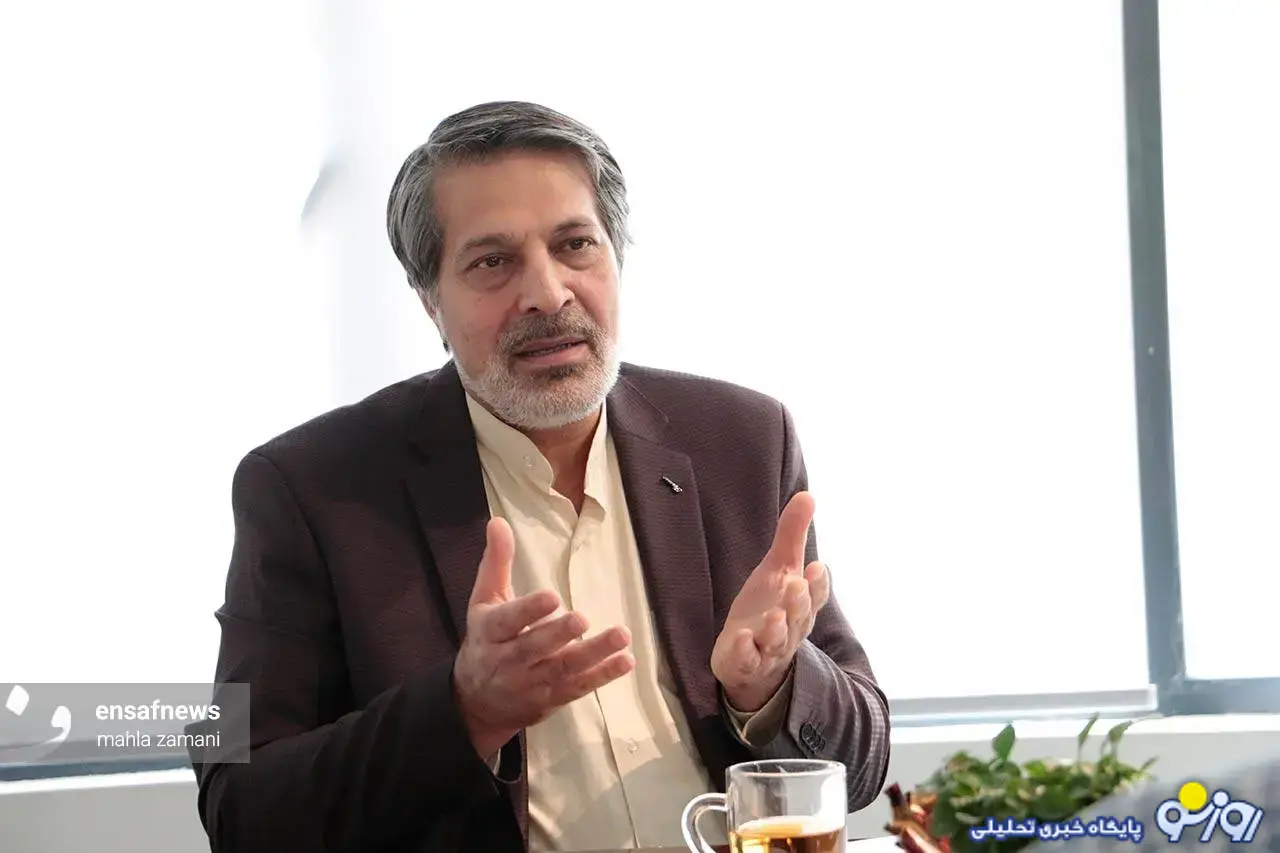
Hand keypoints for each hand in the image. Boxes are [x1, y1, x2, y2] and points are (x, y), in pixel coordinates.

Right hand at [452, 517, 634, 758]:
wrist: (475, 702)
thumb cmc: (485, 639)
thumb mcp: (483, 600)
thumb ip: (496, 562)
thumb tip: (498, 521)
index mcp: (489, 631)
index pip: (506, 621)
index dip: (528, 611)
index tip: (551, 597)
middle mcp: (507, 660)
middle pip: (534, 648)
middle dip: (558, 635)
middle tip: (582, 618)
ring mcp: (530, 683)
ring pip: (562, 669)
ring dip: (593, 654)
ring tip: (621, 636)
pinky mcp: (550, 699)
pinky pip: (577, 688)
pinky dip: (603, 676)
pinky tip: (626, 661)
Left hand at [711, 491, 830, 711]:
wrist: (751, 658)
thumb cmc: (769, 607)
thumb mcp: (778, 568)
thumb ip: (792, 534)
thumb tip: (807, 494)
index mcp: (801, 604)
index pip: (815, 594)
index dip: (818, 584)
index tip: (817, 566)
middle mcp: (790, 628)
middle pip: (798, 617)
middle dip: (798, 603)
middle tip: (796, 585)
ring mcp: (768, 648)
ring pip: (777, 640)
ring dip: (776, 628)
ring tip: (774, 614)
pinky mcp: (745, 662)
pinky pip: (747, 659)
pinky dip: (745, 650)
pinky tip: (740, 638)